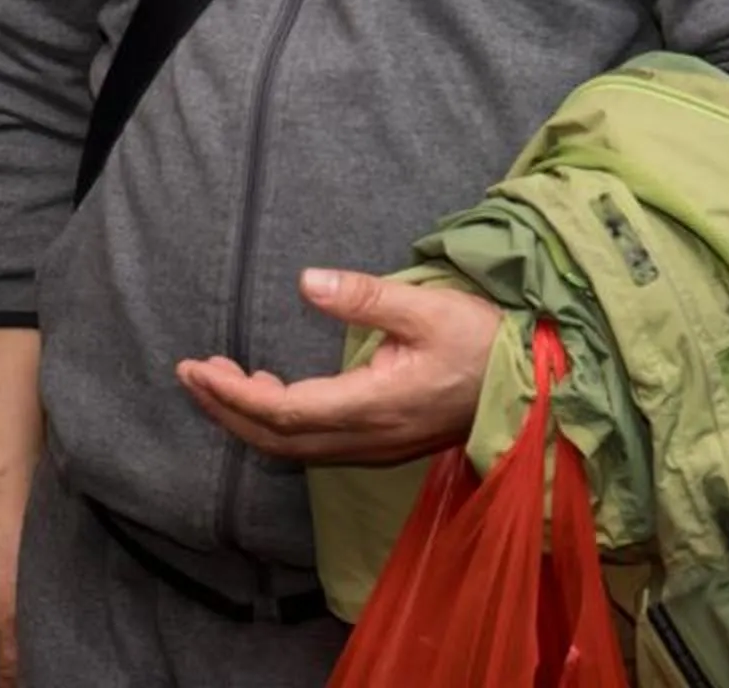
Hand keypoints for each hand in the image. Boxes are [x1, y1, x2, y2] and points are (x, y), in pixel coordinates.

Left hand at [177, 269, 499, 464]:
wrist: (538, 386)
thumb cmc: (485, 341)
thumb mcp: (428, 307)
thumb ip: (365, 297)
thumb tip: (306, 282)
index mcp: (373, 405)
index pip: (282, 412)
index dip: (232, 395)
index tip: (197, 367)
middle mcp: (366, 437)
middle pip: (276, 439)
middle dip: (226, 410)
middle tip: (191, 374)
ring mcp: (374, 445)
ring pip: (293, 447)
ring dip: (249, 419)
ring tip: (218, 380)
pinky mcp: (381, 442)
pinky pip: (313, 443)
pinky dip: (277, 423)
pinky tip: (269, 394)